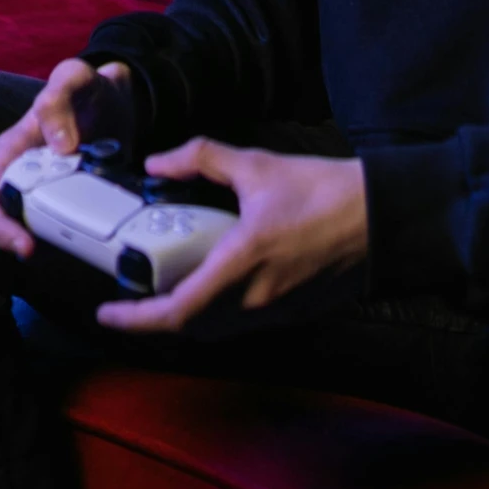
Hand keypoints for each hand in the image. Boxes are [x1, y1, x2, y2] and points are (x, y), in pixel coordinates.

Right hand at [0, 58, 132, 259]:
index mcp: (9, 151)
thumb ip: (59, 95)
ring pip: (30, 230)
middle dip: (20, 241)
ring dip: (48, 244)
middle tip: (50, 250)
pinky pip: (58, 229)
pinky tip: (90, 239)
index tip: (25, 244)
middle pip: (2, 222)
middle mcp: (19, 176)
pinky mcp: (66, 202)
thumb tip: (59, 144)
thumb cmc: (88, 88)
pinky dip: (69, 239)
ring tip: (74, 245)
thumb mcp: (74, 77)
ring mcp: (42, 192)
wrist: (118, 99)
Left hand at [95, 140, 368, 333]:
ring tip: (170, 289)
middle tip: (134, 295)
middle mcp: (254, 300)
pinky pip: (242, 324)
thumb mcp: (259, 166)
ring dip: (188, 317)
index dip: (134, 320)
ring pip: (216, 329)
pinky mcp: (293, 313)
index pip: (174, 312)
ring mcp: (275, 312)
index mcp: (240, 264)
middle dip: (157, 318)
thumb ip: (203, 160)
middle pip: (190, 327)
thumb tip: (160, 161)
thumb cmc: (323, 191)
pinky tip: (217, 285)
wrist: (381, 216)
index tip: (106, 313)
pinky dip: (218, 313)